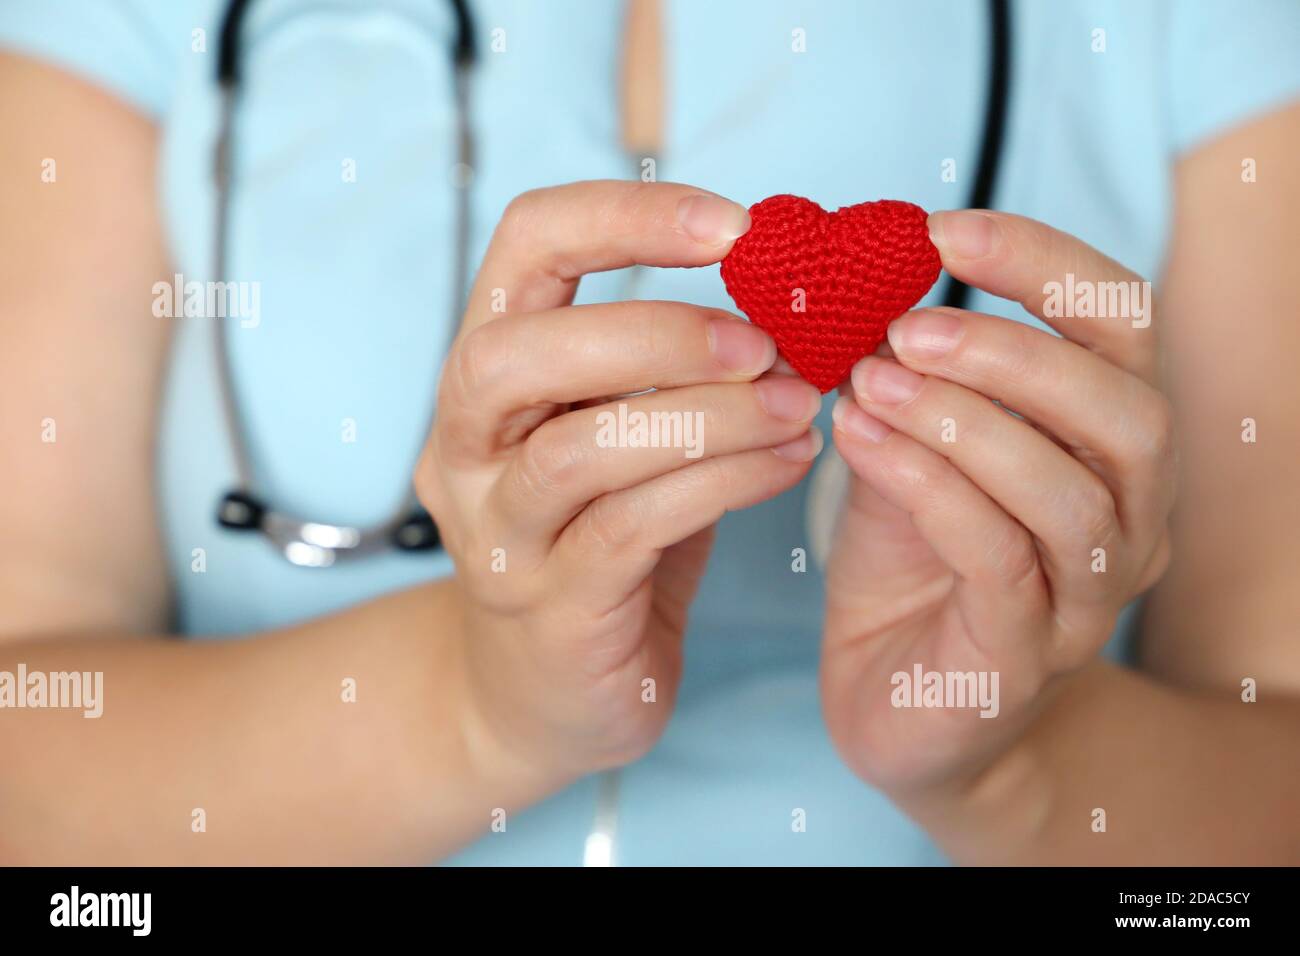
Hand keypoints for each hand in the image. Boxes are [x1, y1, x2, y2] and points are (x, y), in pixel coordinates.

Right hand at [415, 181, 822, 782]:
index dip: (623, 214)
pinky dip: (724, 482)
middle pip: (513, 353)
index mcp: (485, 377)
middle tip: (764, 344)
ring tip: (801, 406)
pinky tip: (789, 463)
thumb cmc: (602, 543)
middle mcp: (464, 448)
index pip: (523, 247)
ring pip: (579, 449)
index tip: (734, 225)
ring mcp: (496, 534)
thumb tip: (793, 294)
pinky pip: (633, 528)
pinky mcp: (547, 607)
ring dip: (710, 416)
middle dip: (653, 330)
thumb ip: (671, 370)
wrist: (546, 694)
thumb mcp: (626, 435)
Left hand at [822, 210, 1173, 794]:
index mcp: (1106, 446)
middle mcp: (1126, 520)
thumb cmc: (911, 570)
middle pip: (1126, 412)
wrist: (904, 711)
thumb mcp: (906, 451)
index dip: (1046, 266)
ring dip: (964, 420)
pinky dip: (925, 485)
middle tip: (906, 327)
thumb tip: (843, 280)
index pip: (1122, 329)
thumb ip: (900, 378)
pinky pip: (994, 556)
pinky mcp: (1023, 655)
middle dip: (1016, 353)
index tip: (944, 230)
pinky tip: (855, 437)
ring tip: (868, 381)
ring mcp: (1084, 596)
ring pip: (1064, 491)